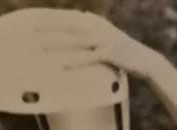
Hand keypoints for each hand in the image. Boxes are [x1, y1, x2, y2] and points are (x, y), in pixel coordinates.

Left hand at [35, 12, 163, 82]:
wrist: (145, 60)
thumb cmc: (123, 51)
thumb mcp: (106, 36)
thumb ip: (92, 27)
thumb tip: (80, 17)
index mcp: (95, 22)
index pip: (68, 19)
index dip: (51, 20)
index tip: (33, 21)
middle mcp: (98, 28)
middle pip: (68, 27)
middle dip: (49, 29)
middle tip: (30, 31)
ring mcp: (104, 40)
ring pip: (76, 41)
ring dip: (58, 44)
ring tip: (40, 48)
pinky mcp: (110, 54)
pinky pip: (88, 58)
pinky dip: (75, 61)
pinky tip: (62, 66)